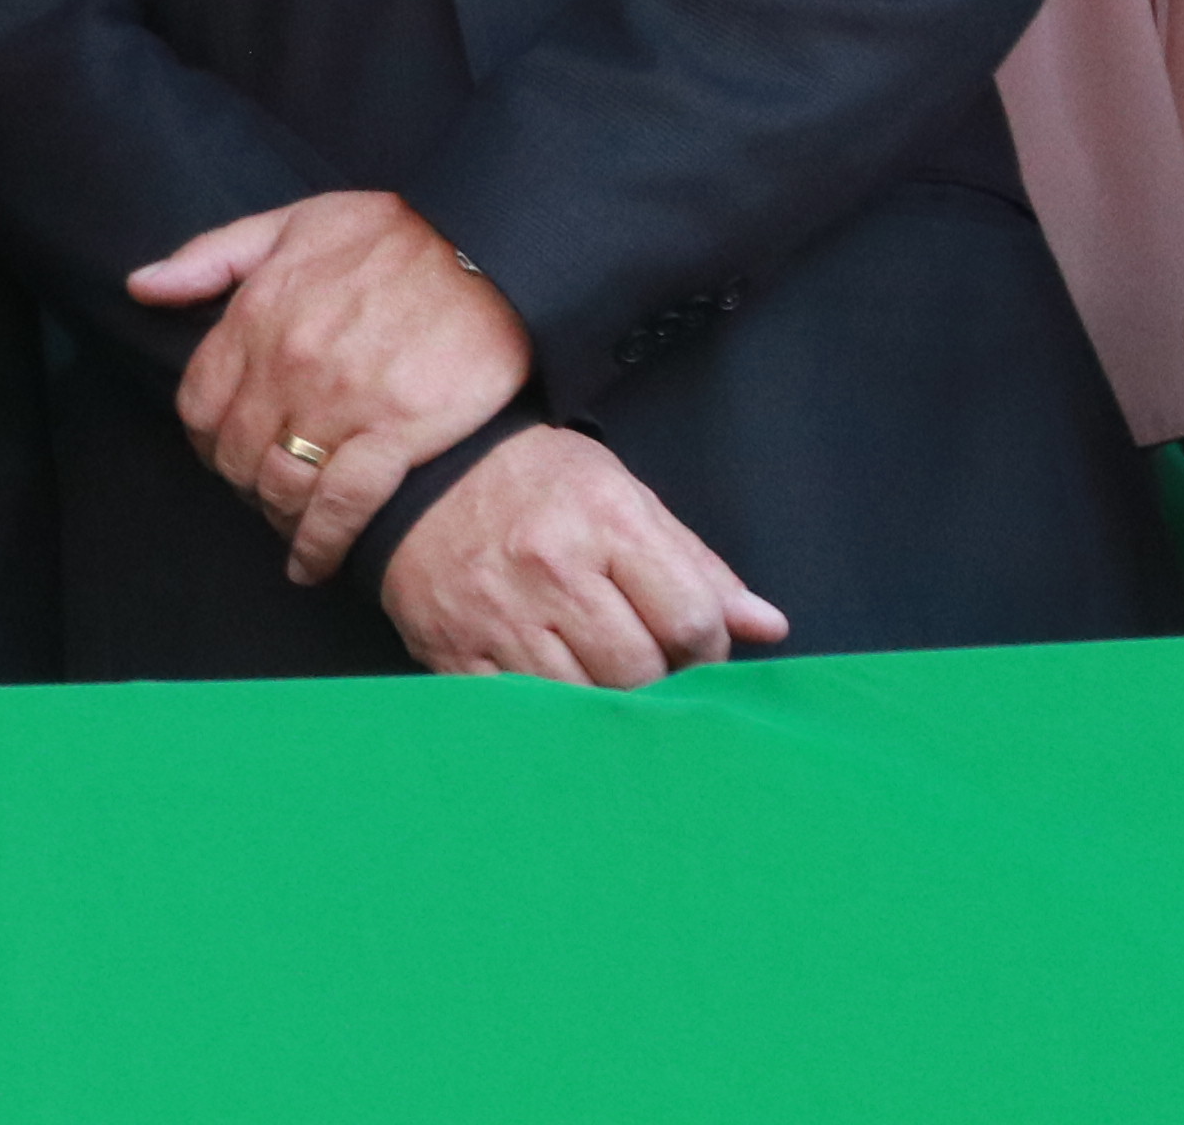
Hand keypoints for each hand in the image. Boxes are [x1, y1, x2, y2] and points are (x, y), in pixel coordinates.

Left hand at [130, 188, 534, 579]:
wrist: (490, 250)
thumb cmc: (394, 232)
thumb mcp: (291, 223)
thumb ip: (209, 258)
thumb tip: (140, 288)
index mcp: (257, 316)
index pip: (199, 401)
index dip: (203, 437)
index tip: (220, 450)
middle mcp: (290, 364)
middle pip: (235, 451)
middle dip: (238, 480)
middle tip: (259, 492)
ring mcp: (342, 404)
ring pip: (281, 484)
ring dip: (276, 514)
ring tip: (287, 524)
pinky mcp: (399, 436)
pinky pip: (342, 506)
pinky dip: (321, 543)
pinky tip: (313, 563)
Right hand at [378, 425, 787, 682]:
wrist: (418, 471)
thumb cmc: (536, 484)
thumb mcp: (622, 497)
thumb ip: (695, 565)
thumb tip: (766, 627)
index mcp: (604, 520)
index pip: (692, 621)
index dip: (710, 652)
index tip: (698, 652)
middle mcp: (550, 566)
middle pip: (641, 670)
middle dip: (658, 680)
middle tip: (649, 666)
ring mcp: (498, 611)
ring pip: (586, 698)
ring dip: (606, 699)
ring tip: (601, 674)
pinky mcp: (455, 647)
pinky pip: (524, 709)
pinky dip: (550, 712)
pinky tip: (555, 687)